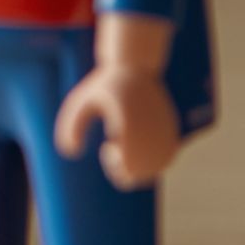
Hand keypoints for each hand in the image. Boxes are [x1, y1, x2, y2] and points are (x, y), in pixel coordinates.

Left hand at [55, 66, 180, 189]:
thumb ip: (72, 127)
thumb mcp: (81, 102)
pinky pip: (163, 162)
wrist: (135, 69)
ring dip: (136, 165)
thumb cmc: (103, 88)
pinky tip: (140, 143)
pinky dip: (150, 160)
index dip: (116, 164)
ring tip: (127, 143)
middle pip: (139, 176)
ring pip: (152, 171)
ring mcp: (165, 133)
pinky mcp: (172, 134)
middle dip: (122, 168)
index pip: (130, 168)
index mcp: (130, 124)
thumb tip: (71, 153)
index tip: (109, 146)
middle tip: (114, 146)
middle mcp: (152, 132)